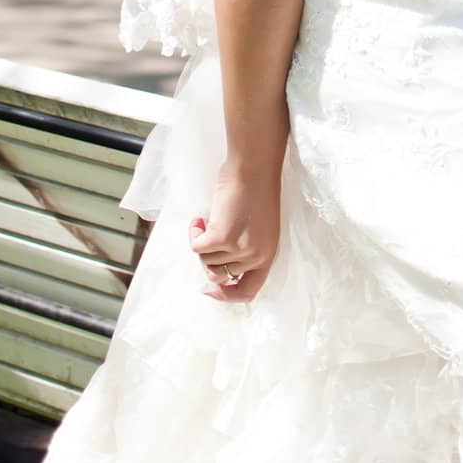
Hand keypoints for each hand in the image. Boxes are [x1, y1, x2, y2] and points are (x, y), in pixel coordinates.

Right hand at [188, 160, 282, 302]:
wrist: (254, 166)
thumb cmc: (255, 190)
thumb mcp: (259, 228)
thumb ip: (246, 249)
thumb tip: (217, 272)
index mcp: (268, 255)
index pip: (248, 291)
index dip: (226, 295)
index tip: (208, 289)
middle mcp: (256, 256)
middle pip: (219, 275)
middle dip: (208, 257)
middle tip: (207, 236)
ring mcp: (239, 249)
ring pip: (206, 260)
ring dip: (202, 240)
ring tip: (209, 218)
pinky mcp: (222, 238)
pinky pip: (196, 247)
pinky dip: (193, 232)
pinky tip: (201, 218)